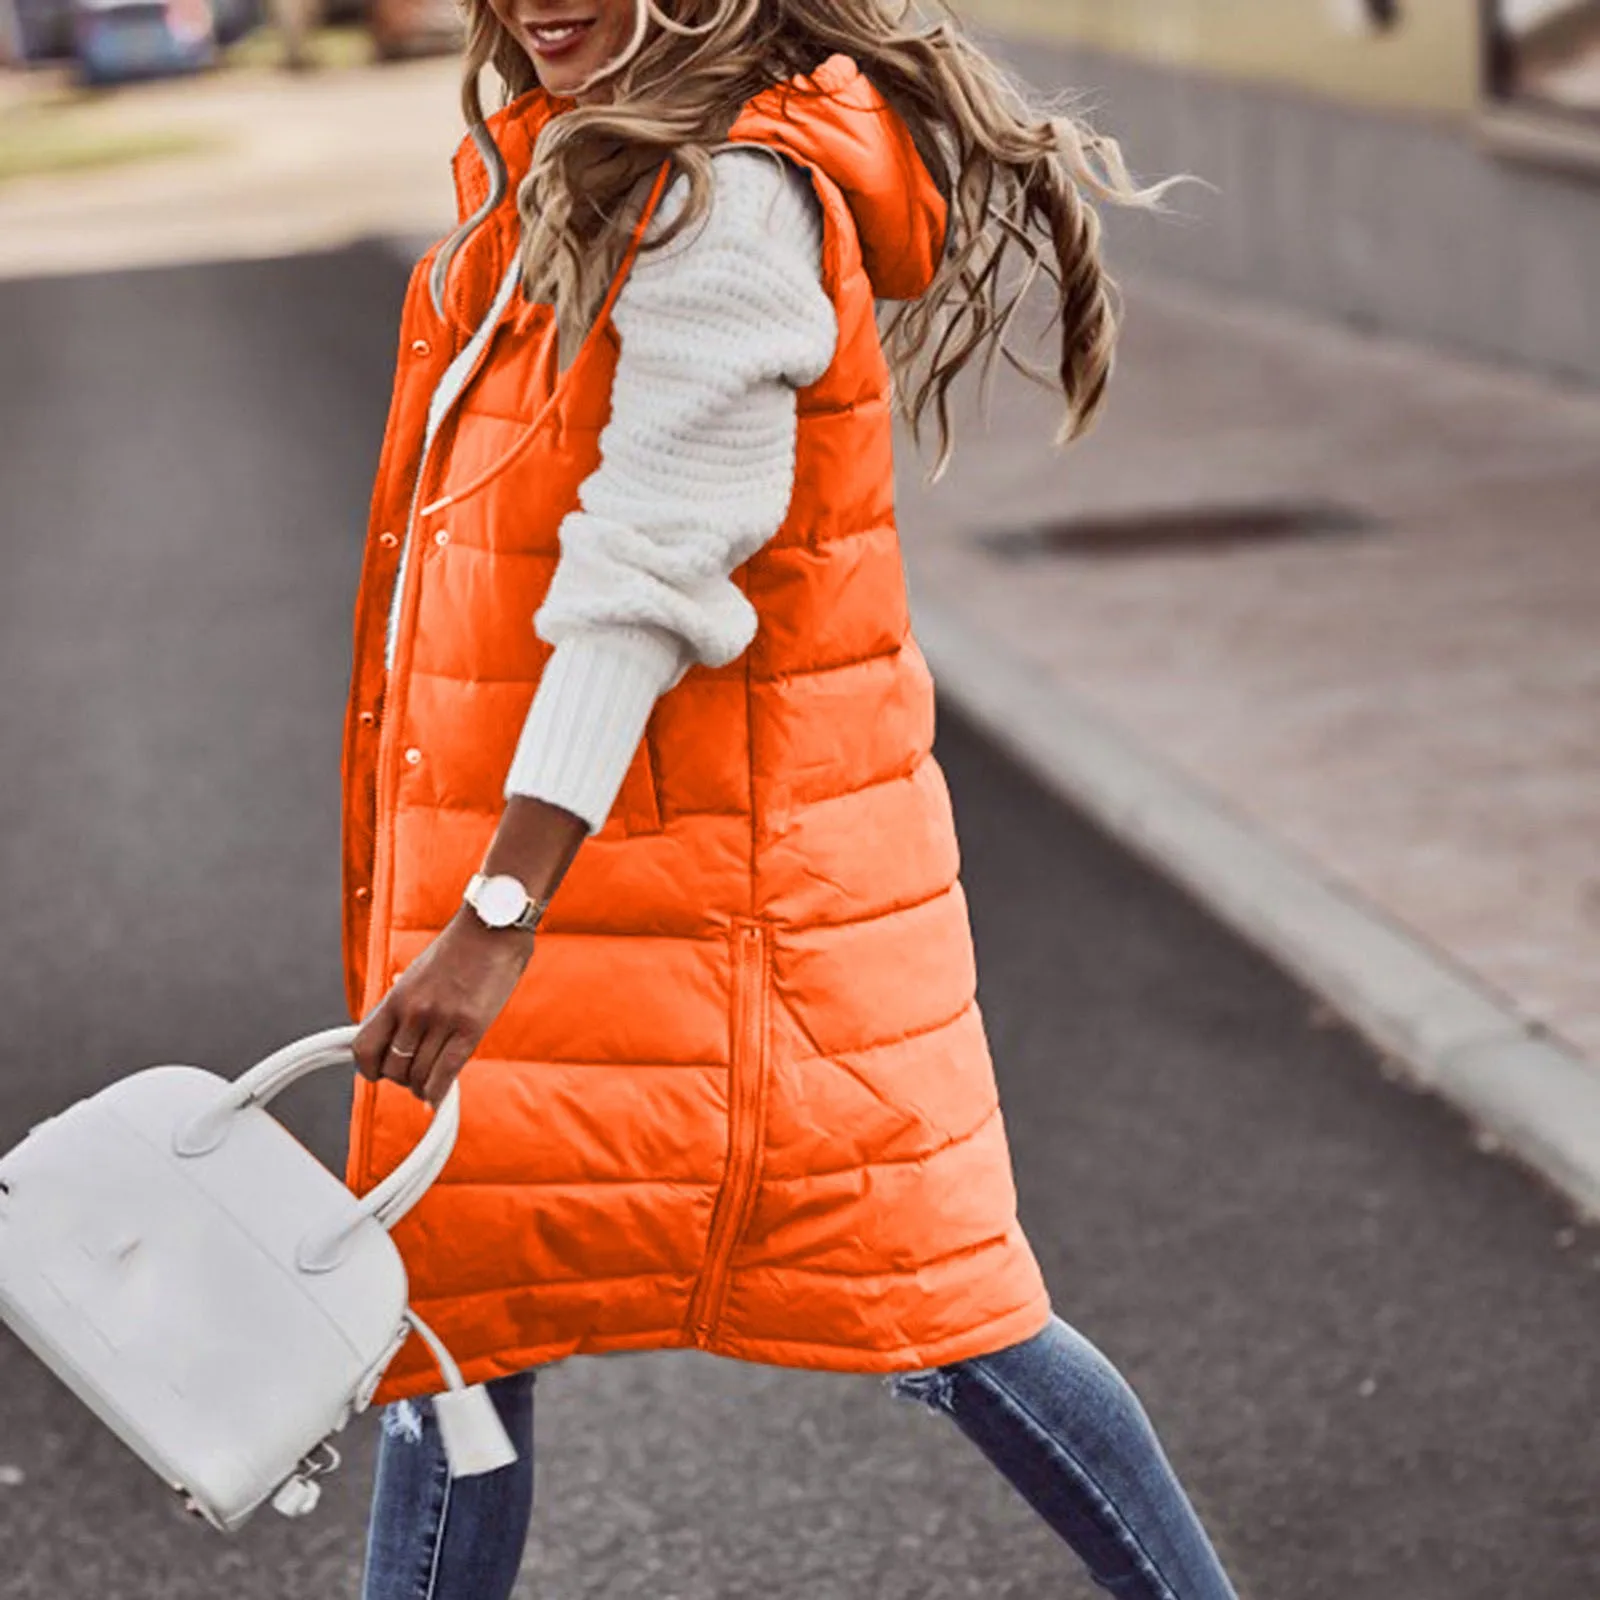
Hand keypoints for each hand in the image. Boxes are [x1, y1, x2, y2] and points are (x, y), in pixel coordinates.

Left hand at [353, 906, 537, 1107]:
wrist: (494, 926)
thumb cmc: (461, 949)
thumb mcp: (420, 974)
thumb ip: (408, 1006)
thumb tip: (401, 1037)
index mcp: (397, 996)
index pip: (364, 1048)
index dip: (369, 1069)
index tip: (381, 1071)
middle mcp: (414, 1011)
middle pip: (393, 1069)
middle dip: (402, 1080)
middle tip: (415, 1076)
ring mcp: (442, 1021)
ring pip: (418, 1077)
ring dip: (422, 1087)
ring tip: (431, 1083)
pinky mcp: (470, 1028)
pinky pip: (445, 1075)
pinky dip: (438, 1094)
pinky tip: (438, 1099)